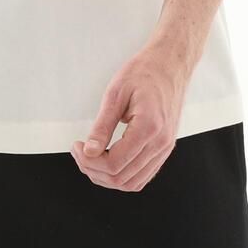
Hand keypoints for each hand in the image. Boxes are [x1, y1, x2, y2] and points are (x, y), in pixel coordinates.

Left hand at [70, 39, 193, 191]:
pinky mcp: (164, 149)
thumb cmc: (144, 73)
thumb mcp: (116, 94)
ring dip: (106, 177)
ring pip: (132, 183)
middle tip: (80, 151)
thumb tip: (89, 152)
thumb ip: (102, 126)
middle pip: (121, 178)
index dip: (89, 161)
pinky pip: (142, 176)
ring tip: (91, 158)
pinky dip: (122, 176)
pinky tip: (108, 161)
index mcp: (149, 127)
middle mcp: (160, 143)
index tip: (77, 146)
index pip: (115, 163)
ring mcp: (165, 148)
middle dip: (93, 169)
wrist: (170, 65)